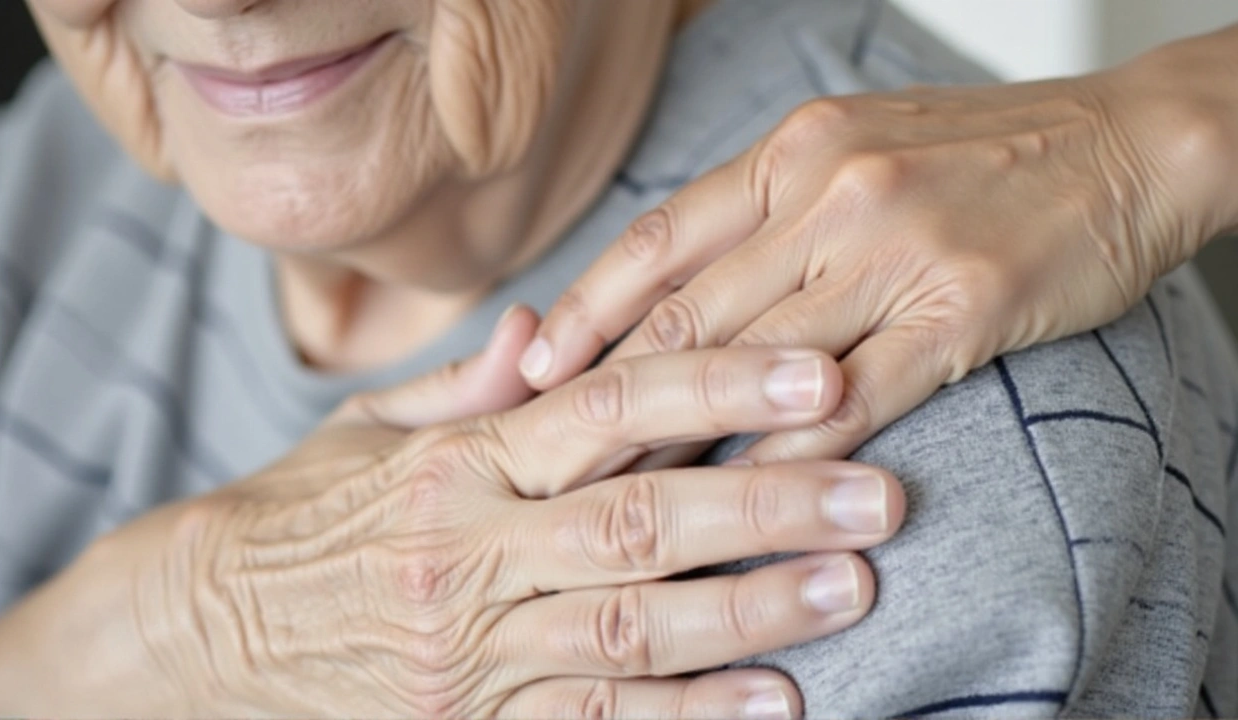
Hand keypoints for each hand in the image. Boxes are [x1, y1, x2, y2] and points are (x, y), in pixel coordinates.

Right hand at [0, 307, 903, 717]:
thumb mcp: (370, 429)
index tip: (819, 372)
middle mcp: (468, 547)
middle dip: (769, 505)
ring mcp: (470, 647)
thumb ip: (469, 382)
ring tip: (852, 591)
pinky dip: (685, 715)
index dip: (717, 383)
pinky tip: (772, 703)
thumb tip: (548, 326)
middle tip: (882, 498)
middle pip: (641, 521)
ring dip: (750, 612)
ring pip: (631, 627)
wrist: (202, 632)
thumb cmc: (302, 515)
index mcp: (458, 459)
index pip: (606, 405)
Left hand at [519, 39, 1237, 464]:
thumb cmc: (981, 154)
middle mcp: (828, 194)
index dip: (582, 312)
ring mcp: (893, 249)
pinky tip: (751, 497)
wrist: (1126, 143)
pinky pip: (853, 394)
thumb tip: (678, 279)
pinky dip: (792, 452)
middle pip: (689, 313)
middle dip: (610, 396)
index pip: (657, 242)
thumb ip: (767, 210)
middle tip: (548, 460)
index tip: (527, 371)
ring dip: (684, 439)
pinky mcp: (959, 307)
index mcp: (790, 154)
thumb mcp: (852, 148)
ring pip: (756, 361)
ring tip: (624, 498)